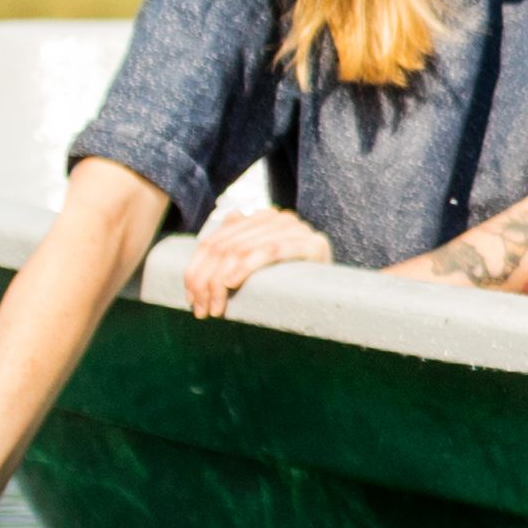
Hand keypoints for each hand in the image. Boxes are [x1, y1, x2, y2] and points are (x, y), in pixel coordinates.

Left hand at [180, 205, 333, 317]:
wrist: (337, 292)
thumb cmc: (292, 284)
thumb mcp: (258, 266)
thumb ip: (239, 246)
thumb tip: (220, 230)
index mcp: (261, 218)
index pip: (216, 239)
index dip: (196, 268)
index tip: (190, 298)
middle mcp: (277, 217)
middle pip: (224, 246)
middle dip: (205, 281)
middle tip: (199, 310)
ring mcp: (296, 229)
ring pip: (241, 250)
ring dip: (219, 282)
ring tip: (214, 308)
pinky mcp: (312, 244)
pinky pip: (270, 251)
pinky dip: (246, 266)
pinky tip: (230, 283)